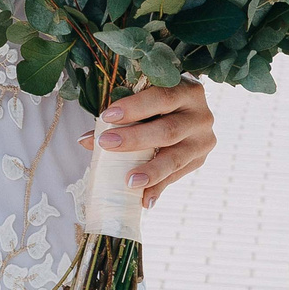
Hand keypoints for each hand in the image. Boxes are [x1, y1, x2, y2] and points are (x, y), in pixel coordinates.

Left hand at [78, 81, 215, 207]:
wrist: (188, 110)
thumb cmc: (157, 102)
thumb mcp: (143, 100)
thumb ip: (119, 116)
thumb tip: (85, 140)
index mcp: (187, 90)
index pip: (161, 97)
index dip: (134, 107)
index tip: (107, 117)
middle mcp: (201, 115)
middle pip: (169, 130)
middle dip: (136, 139)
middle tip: (107, 144)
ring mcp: (204, 140)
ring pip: (176, 157)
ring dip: (151, 171)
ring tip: (129, 182)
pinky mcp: (200, 160)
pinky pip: (177, 176)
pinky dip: (158, 187)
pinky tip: (144, 199)